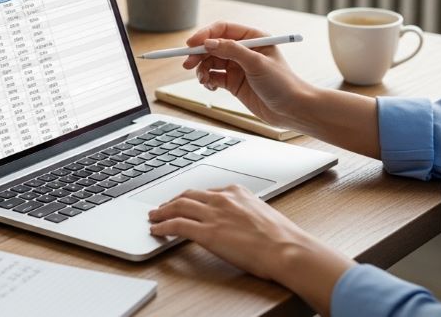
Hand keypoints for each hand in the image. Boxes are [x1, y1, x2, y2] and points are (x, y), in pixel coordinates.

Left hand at [148, 185, 353, 313]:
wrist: (286, 249)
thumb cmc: (281, 238)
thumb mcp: (262, 215)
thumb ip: (245, 213)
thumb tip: (239, 223)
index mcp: (237, 192)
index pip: (206, 191)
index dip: (190, 198)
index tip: (184, 202)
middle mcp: (223, 199)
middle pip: (187, 195)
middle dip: (172, 201)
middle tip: (162, 207)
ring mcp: (213, 215)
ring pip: (177, 207)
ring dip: (162, 211)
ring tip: (154, 216)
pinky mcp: (207, 233)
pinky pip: (177, 225)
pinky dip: (163, 226)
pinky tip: (156, 229)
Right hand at [183, 21, 313, 128]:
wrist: (292, 110)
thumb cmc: (282, 84)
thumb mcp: (256, 63)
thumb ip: (231, 50)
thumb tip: (208, 43)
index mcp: (253, 38)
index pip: (223, 29)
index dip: (205, 35)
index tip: (191, 44)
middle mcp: (244, 50)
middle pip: (213, 46)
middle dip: (199, 54)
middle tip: (187, 64)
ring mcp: (238, 67)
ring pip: (211, 62)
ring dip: (202, 69)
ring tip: (203, 79)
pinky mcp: (234, 83)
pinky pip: (214, 77)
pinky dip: (208, 80)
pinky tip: (210, 87)